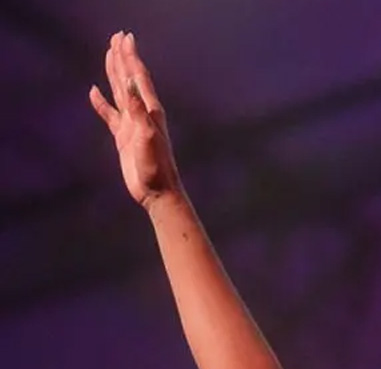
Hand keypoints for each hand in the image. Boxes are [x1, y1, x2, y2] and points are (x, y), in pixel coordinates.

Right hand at [89, 31, 182, 208]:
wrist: (158, 192)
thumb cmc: (157, 168)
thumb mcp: (147, 137)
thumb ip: (138, 110)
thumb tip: (129, 84)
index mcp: (151, 111)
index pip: (138, 77)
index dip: (131, 57)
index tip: (124, 38)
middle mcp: (142, 113)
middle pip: (129, 78)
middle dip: (124, 57)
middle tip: (118, 36)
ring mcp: (132, 124)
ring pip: (120, 91)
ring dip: (114, 72)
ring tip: (109, 54)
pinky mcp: (123, 136)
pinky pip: (109, 114)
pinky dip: (101, 101)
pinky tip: (94, 91)